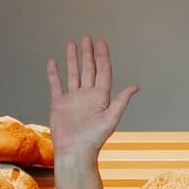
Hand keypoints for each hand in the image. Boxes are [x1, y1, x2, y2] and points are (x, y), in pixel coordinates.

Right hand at [46, 36, 136, 162]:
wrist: (74, 151)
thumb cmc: (94, 138)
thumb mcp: (110, 118)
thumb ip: (121, 101)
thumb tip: (135, 87)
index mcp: (101, 97)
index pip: (103, 72)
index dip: (102, 56)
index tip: (101, 42)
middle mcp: (88, 95)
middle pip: (89, 69)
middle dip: (88, 53)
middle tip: (87, 37)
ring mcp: (73, 98)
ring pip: (73, 73)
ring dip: (73, 59)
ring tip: (72, 44)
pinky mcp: (59, 103)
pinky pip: (56, 84)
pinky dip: (54, 73)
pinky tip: (53, 62)